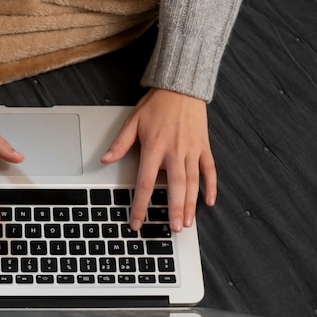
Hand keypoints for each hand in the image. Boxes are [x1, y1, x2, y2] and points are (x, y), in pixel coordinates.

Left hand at [101, 88, 216, 231]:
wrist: (181, 87)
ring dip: (191, 204)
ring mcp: (192, 150)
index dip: (140, 205)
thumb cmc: (156, 104)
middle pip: (174, 187)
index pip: (145, 183)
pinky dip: (211, 186)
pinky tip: (209, 201)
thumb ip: (120, 144)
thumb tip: (105, 160)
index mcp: (154, 147)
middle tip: (174, 229)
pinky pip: (209, 170)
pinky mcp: (204, 146)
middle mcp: (174, 152)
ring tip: (188, 223)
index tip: (137, 221)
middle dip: (174, 210)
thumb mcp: (133, 121)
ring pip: (192, 182)